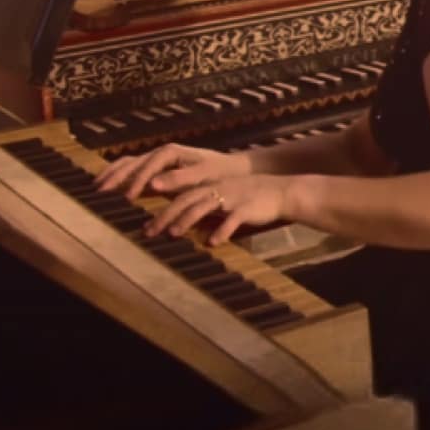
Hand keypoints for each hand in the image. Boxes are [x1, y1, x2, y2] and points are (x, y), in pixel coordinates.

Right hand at [95, 143, 250, 201]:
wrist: (229, 168)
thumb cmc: (218, 172)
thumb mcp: (203, 175)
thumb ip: (180, 179)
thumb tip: (153, 185)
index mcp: (171, 152)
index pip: (148, 165)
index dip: (136, 181)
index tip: (127, 197)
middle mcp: (161, 153)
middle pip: (132, 162)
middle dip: (116, 176)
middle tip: (99, 193)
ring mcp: (157, 159)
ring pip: (128, 164)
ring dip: (113, 175)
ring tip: (97, 188)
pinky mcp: (157, 168)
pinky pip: (132, 169)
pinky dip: (119, 175)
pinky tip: (109, 186)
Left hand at [143, 173, 290, 244]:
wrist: (283, 192)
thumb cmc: (253, 198)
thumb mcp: (227, 198)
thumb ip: (207, 208)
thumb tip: (184, 223)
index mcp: (212, 187)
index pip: (181, 197)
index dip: (162, 210)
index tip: (146, 226)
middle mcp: (219, 190)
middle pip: (186, 201)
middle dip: (165, 216)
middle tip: (149, 232)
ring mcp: (232, 198)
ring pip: (204, 207)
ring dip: (187, 220)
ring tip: (173, 233)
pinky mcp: (247, 208)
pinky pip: (232, 220)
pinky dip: (222, 230)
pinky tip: (213, 242)